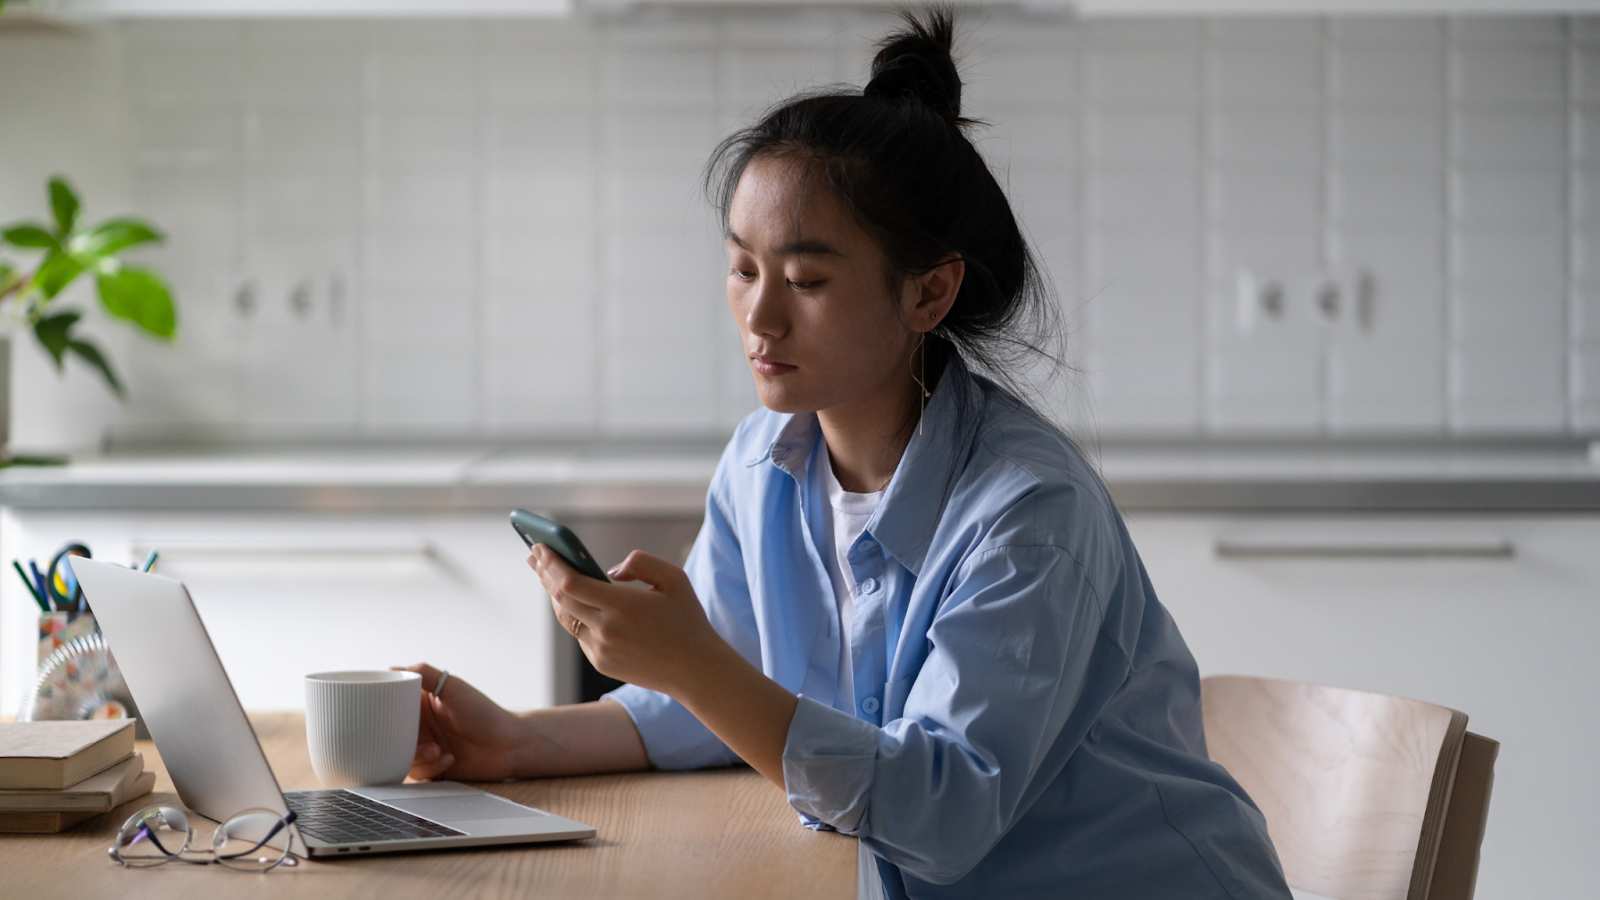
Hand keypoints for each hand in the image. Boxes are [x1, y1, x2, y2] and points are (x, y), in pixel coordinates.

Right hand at [395, 664, 526, 781]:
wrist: (508, 743)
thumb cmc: (483, 712)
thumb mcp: (453, 687)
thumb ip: (425, 675)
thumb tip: (392, 669)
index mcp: (420, 703)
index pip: (391, 704)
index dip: (382, 708)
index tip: (375, 712)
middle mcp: (419, 725)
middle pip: (389, 733)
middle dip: (395, 738)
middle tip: (411, 736)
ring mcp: (424, 746)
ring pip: (399, 755)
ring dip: (416, 755)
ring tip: (437, 749)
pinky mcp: (432, 766)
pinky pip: (417, 772)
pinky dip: (430, 767)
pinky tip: (449, 758)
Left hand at [530, 546, 720, 695]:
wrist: (697, 670)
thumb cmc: (687, 620)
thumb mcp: (673, 578)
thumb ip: (640, 562)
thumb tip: (609, 571)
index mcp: (623, 606)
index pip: (571, 582)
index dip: (551, 564)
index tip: (541, 546)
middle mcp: (607, 630)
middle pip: (561, 599)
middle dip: (545, 574)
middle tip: (535, 554)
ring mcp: (601, 650)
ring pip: (566, 617)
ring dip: (554, 594)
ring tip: (546, 574)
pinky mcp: (602, 663)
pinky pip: (580, 634)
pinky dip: (573, 613)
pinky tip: (569, 599)